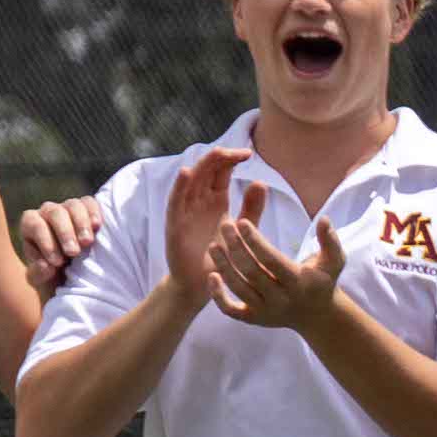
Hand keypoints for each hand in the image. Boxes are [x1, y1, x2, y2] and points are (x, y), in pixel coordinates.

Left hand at [13, 193, 105, 291]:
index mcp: (31, 225)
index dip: (45, 241)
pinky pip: (90, 203)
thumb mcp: (41, 279)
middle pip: (54, 212)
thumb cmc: (51, 275)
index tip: (57, 262)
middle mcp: (47, 213)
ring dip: (81, 224)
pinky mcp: (87, 208)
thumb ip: (38, 273)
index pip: (35, 225)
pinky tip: (97, 226)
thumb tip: (45, 266)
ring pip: (73, 205)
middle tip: (74, 253)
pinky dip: (94, 212)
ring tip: (88, 243)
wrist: (71, 274)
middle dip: (64, 233)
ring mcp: (68, 208)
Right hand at [158, 147, 246, 308]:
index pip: (220, 171)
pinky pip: (175, 203)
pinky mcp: (175, 227)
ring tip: (217, 152)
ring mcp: (185, 212)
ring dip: (202, 166)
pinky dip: (179, 187)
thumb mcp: (242, 230)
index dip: (231, 159)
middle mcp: (199, 202)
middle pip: (206, 171)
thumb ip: (252, 208)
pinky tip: (186, 172)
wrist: (203, 285)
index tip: (248, 153)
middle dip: (221, 158)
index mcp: (215, 200)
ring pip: (191, 181)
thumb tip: (261, 182)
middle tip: (240, 152)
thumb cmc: (222, 257)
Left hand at [210, 177, 346, 330]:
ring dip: (223, 266)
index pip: (271, 260)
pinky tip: (211, 275)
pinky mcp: (253, 319)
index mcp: (299, 282)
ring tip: (213, 245)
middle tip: (224, 225)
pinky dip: (218, 296)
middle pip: (252, 272)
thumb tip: (323, 218)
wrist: (317, 316)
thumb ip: (330, 240)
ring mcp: (265, 311)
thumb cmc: (322, 281)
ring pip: (238, 288)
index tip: (242, 222)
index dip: (255, 241)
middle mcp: (281, 299)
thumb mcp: (334, 261)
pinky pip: (230, 310)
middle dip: (236, 247)